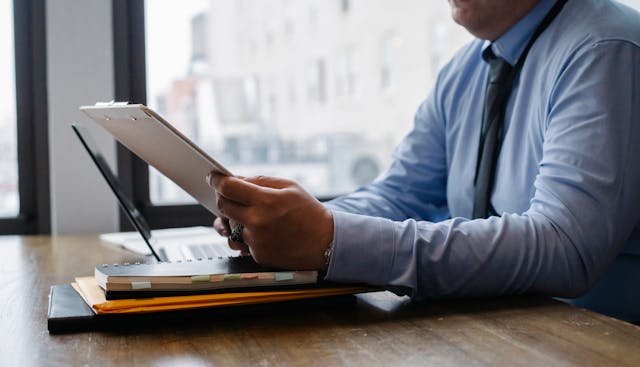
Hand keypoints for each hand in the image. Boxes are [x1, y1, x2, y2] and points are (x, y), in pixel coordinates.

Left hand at [208, 173, 333, 270]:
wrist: (326, 242)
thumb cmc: (309, 212)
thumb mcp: (289, 186)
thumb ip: (260, 181)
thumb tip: (236, 179)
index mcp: (266, 201)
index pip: (229, 187)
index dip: (217, 180)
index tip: (212, 177)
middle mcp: (258, 222)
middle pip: (223, 206)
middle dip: (223, 198)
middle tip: (228, 194)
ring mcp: (257, 241)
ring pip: (228, 227)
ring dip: (232, 218)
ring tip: (245, 213)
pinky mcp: (258, 255)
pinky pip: (241, 242)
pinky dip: (246, 235)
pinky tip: (259, 230)